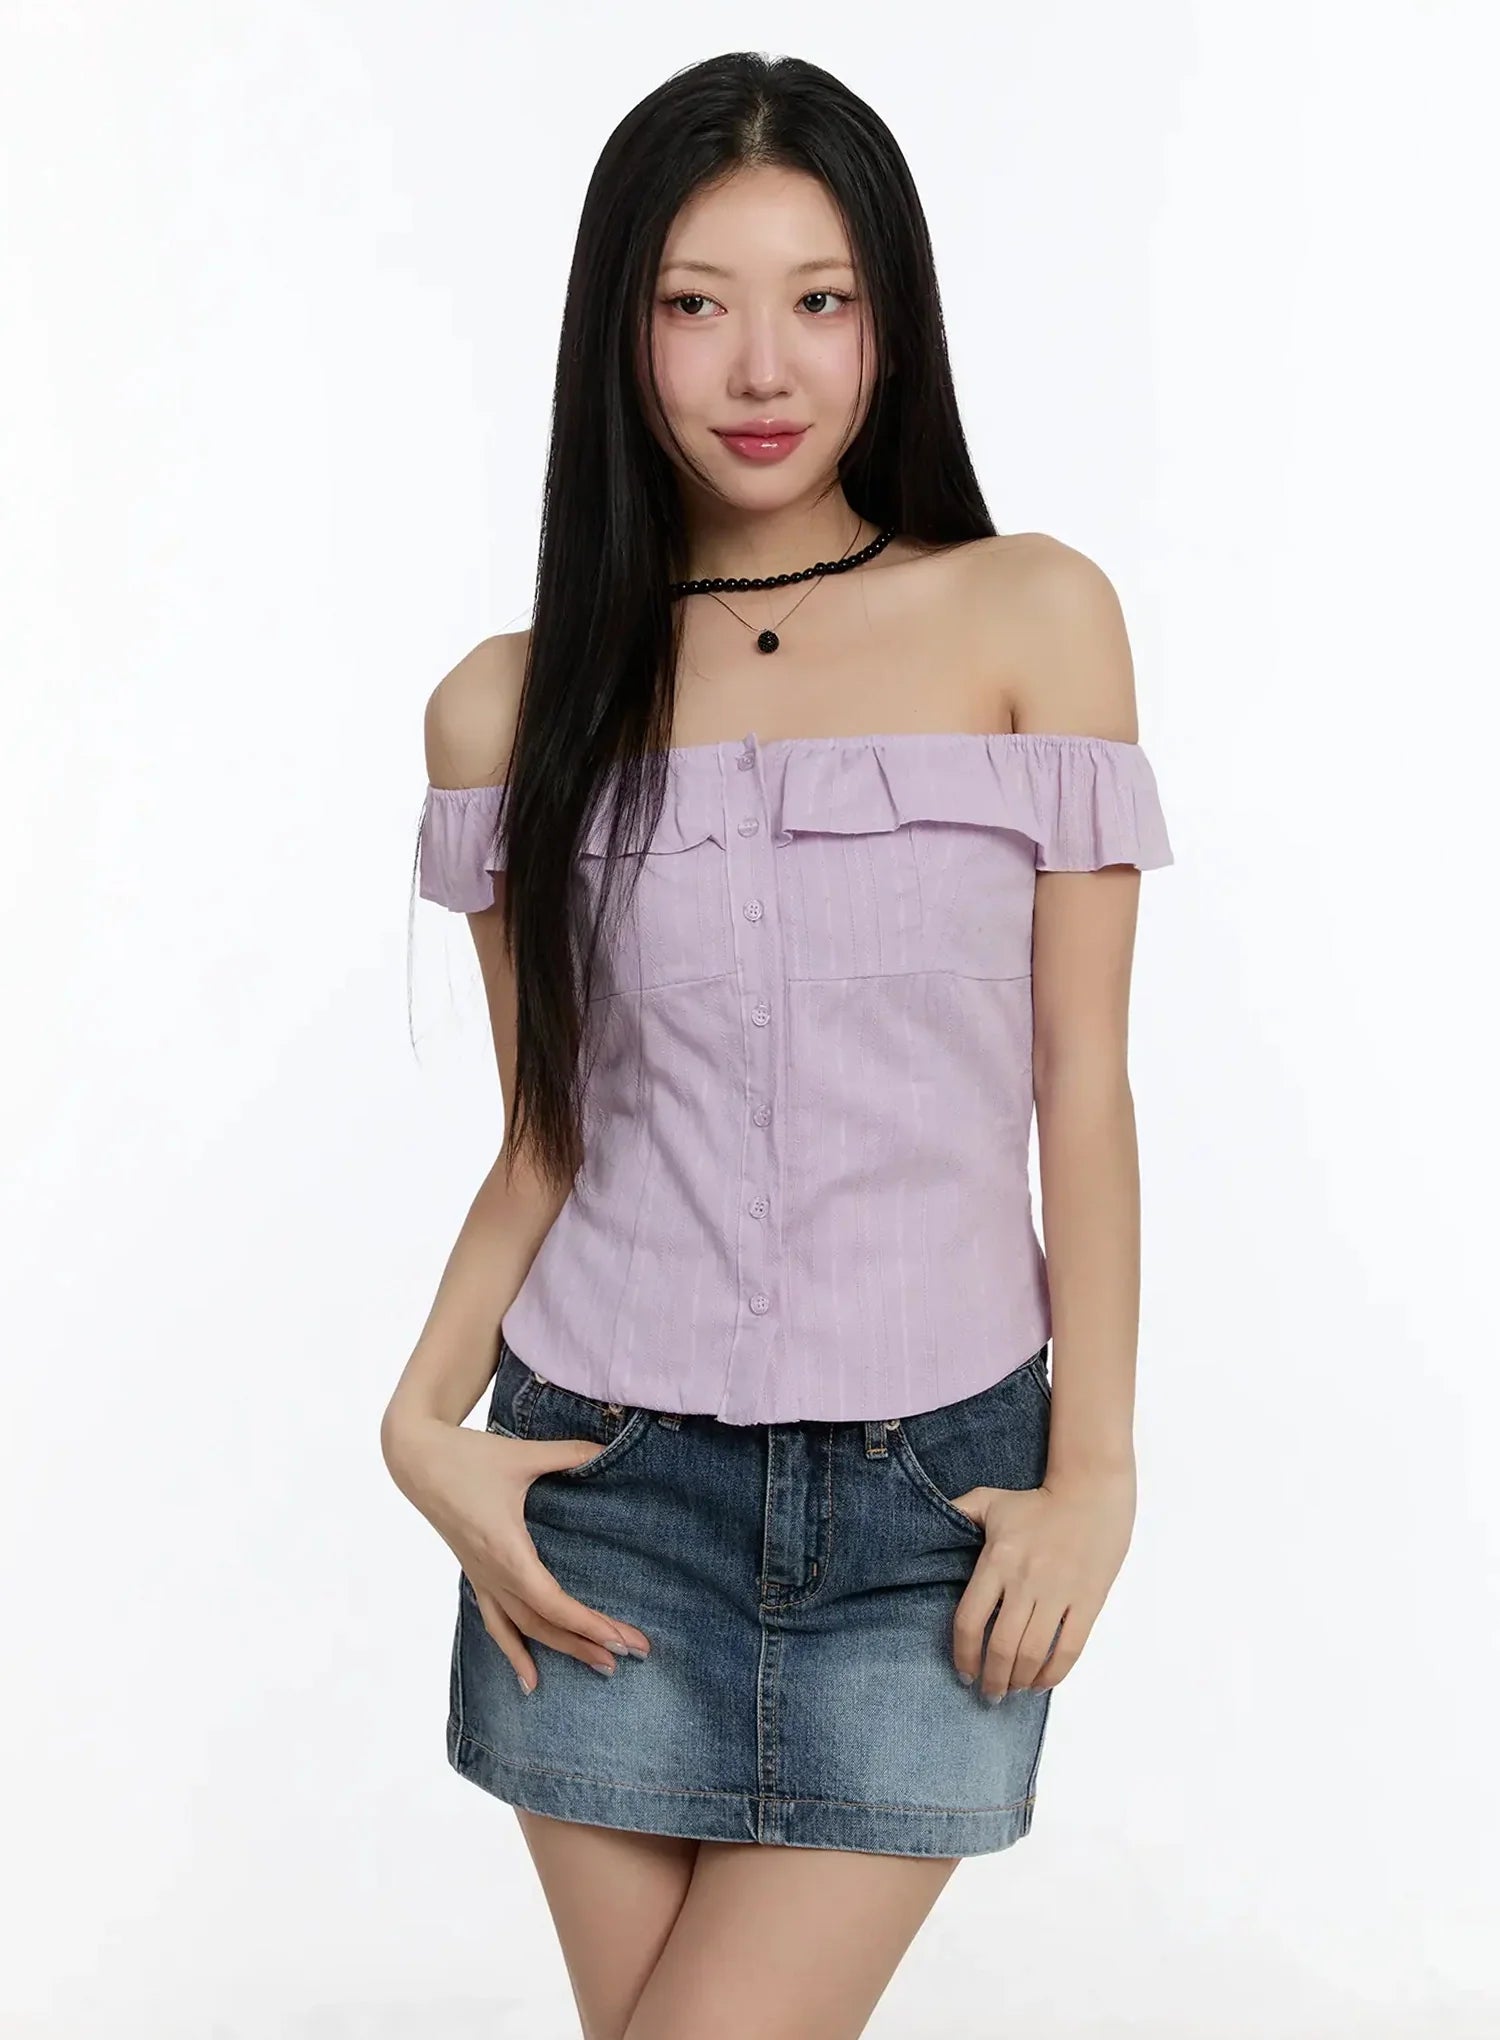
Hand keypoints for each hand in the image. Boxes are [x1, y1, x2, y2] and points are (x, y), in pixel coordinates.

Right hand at [383, 1414, 651, 1693]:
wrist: (416, 1459)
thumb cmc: (468, 1456)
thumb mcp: (523, 1454)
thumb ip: (570, 1453)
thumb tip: (609, 1448)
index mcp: (507, 1550)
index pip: (553, 1603)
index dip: (587, 1624)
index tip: (622, 1639)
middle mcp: (493, 1573)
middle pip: (545, 1624)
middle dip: (588, 1642)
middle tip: (631, 1654)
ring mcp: (482, 1578)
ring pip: (522, 1629)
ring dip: (561, 1651)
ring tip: (600, 1667)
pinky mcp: (476, 1574)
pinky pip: (496, 1623)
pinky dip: (515, 1652)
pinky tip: (530, 1680)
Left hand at [945, 1463, 1135, 1701]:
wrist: (1091, 1493)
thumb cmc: (1037, 1501)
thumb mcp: (991, 1500)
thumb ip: (958, 1512)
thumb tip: (925, 1519)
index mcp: (997, 1561)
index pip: (970, 1620)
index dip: (963, 1654)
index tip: (963, 1672)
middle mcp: (1025, 1581)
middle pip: (1001, 1646)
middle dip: (991, 1679)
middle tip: (988, 1694)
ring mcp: (1058, 1593)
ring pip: (1032, 1653)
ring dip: (1018, 1681)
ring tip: (1011, 1691)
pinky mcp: (1087, 1601)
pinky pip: (1069, 1648)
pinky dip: (1053, 1674)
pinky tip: (1040, 1683)